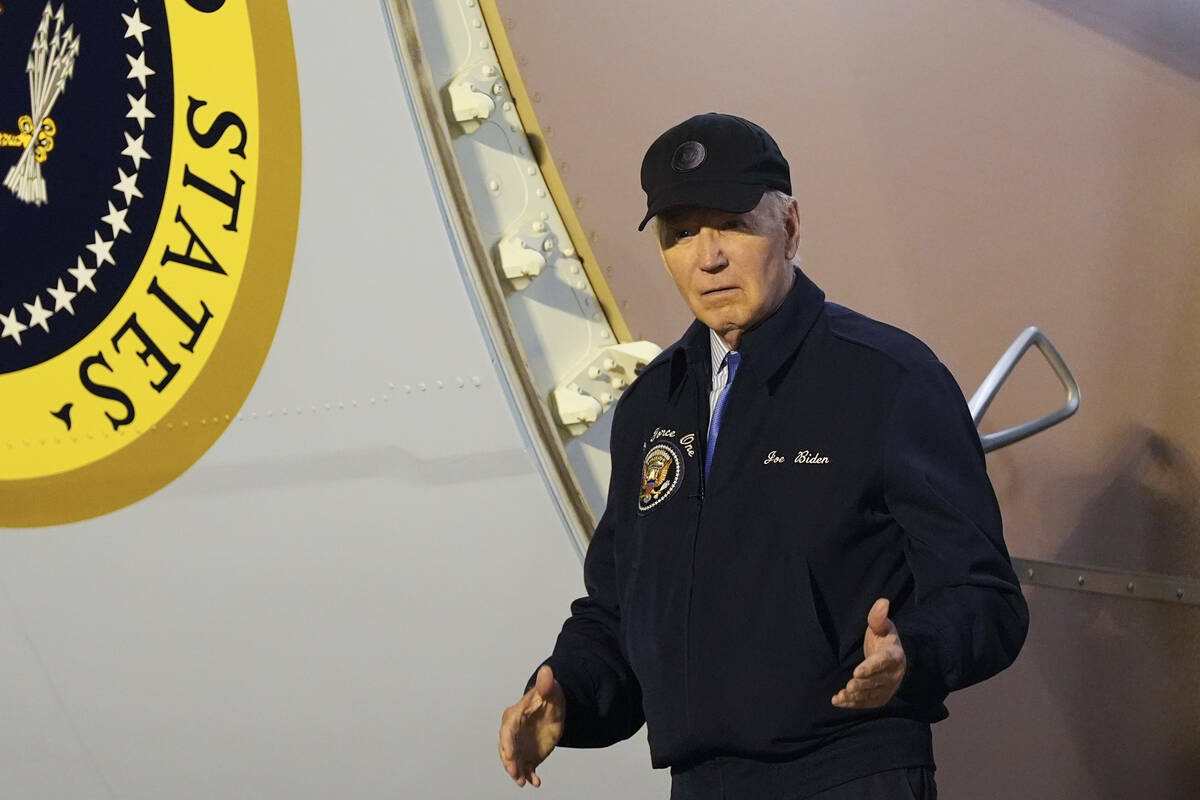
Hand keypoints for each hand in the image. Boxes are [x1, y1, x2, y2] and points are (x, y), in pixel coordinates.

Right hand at [499, 664, 565, 787]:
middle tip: (515, 774)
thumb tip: (547, 670)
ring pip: (514, 761)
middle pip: (506, 749)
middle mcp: (512, 733)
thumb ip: (546, 684)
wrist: (554, 709)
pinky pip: (526, 767)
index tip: (511, 754)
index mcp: (514, 716)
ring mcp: (519, 745)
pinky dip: (529, 775)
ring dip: (517, 772)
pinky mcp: (527, 755)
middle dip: (509, 762)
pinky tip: (536, 782)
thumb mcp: (550, 691)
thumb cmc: (548, 696)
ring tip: (523, 781)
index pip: (507, 731)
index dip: (508, 743)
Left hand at [831, 597, 906, 708]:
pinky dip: (853, 704)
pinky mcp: (879, 697)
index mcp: (894, 655)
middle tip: (849, 686)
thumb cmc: (883, 639)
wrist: (894, 658)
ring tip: (841, 695)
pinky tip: (838, 701)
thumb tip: (883, 601)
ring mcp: (887, 688)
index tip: (856, 671)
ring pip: (872, 694)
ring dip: (856, 697)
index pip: (883, 663)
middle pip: (877, 682)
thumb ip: (878, 617)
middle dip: (863, 685)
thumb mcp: (882, 626)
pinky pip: (866, 703)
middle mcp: (893, 674)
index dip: (870, 668)